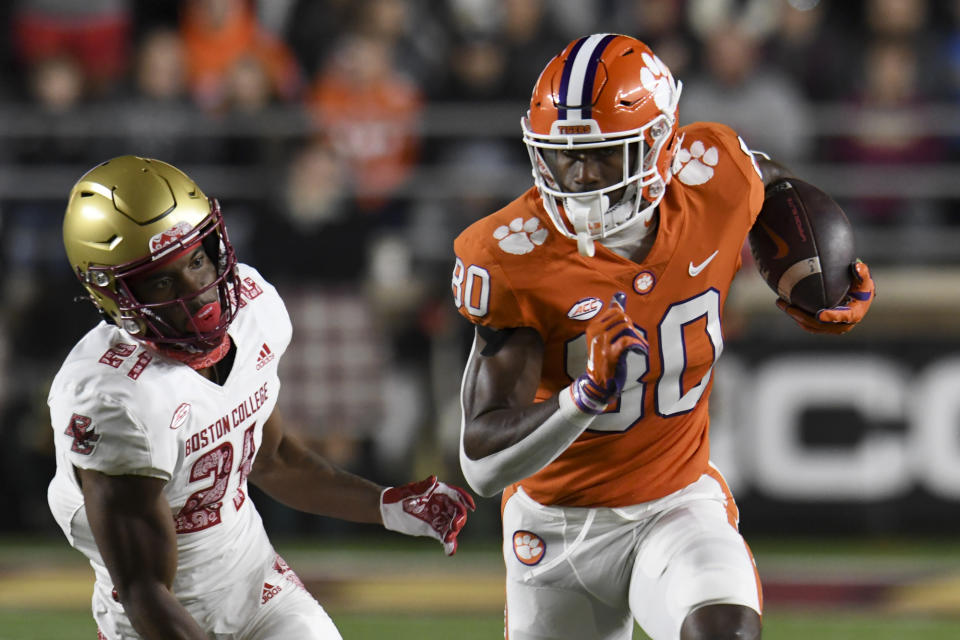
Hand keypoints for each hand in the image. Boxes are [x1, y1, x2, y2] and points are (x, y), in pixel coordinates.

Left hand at [380, 475, 475, 555]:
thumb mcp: (409, 492)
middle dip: (459, 519)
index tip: (472, 507)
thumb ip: (422, 486)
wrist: (388, 511)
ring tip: (448, 540)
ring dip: (454, 532)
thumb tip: (434, 479)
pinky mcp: (433, 528)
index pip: (456, 494)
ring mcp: (438, 517)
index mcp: (438, 492)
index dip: (466, 499)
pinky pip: (444, 535)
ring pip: (452, 524)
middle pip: (457, 511)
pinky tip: (449, 551)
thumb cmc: (398, 497)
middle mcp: (441, 504)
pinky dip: (449, 543)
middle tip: (454, 527)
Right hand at [572, 292, 647, 413]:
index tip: (628, 329)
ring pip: (626, 328)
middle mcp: (596, 333)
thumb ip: (611, 318)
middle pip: (622, 318)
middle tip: (634, 338)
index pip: (614, 311)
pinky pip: (629, 341)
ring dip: (637, 337)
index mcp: (593, 327)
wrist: (597, 382)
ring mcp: (602, 343)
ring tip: (639, 346)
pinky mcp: (610, 354)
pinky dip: (639, 346)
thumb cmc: (603, 359)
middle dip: (632, 327)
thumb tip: (619, 299)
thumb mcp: (603, 338)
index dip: (626, 318)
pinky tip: (640, 351)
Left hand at [776, 260, 874, 334]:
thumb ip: (861, 272)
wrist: (855, 295)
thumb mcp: (863, 278)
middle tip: (789, 307)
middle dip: (803, 317)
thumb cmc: (860, 285)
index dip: (832, 317)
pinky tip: (784, 304)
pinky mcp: (821, 326)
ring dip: (795, 316)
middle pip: (822, 325)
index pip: (845, 317)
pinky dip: (796, 315)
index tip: (819, 315)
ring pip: (810, 325)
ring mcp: (831, 327)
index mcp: (855, 314)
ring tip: (780, 303)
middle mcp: (843, 324)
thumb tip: (858, 267)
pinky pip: (807, 323)